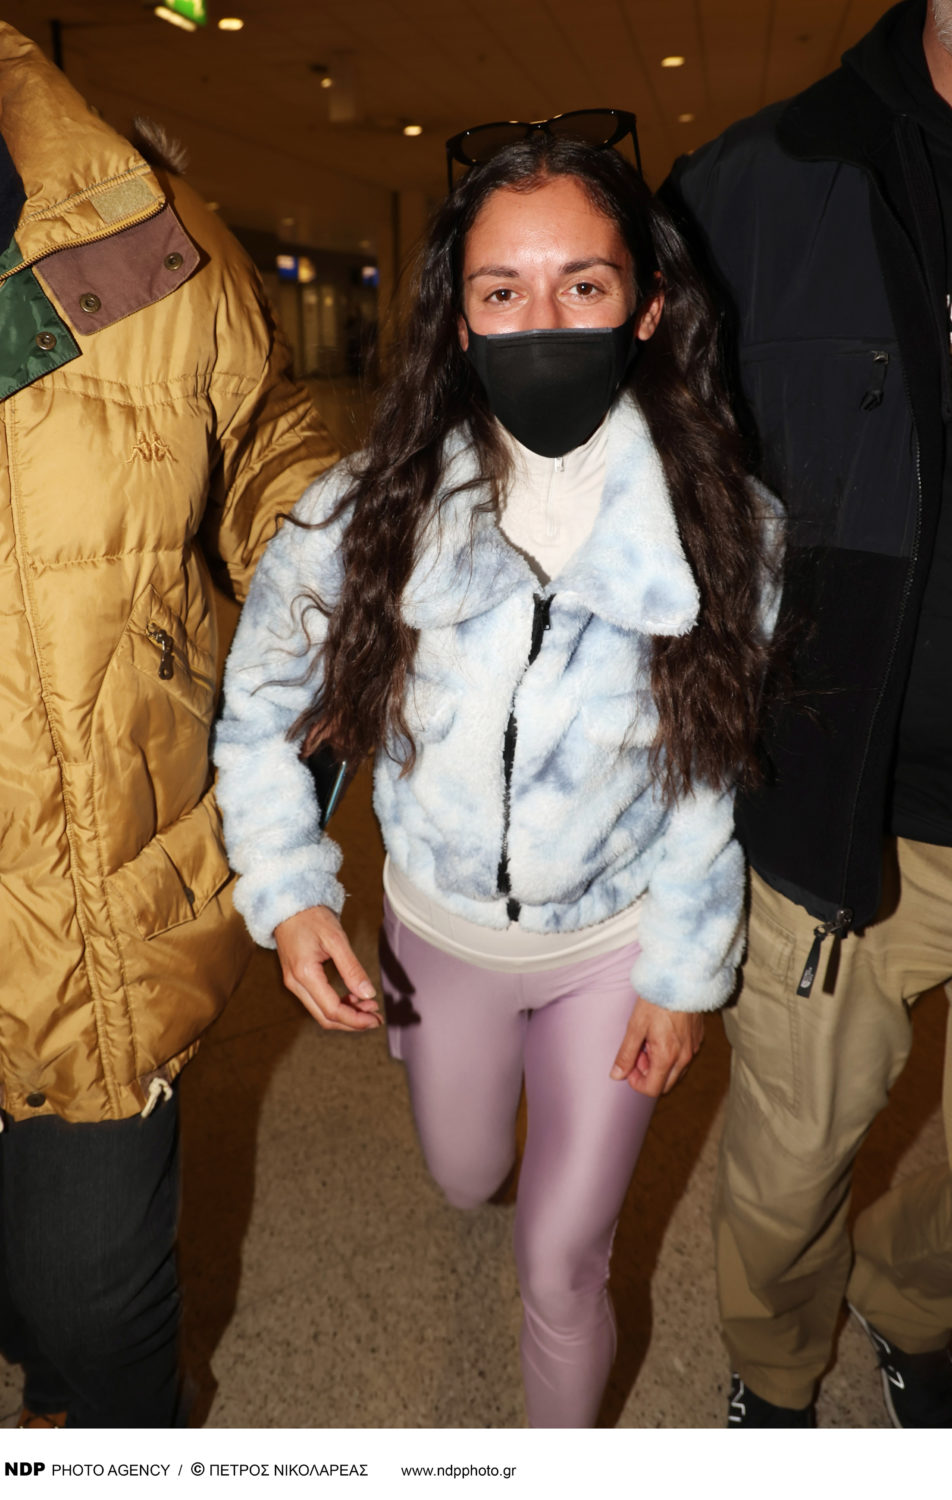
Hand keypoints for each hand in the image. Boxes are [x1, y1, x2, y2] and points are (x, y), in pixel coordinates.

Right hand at [274, 906, 381, 1031]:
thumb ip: (352, 968)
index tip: (376, 1019)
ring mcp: (294, 983)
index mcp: (304, 974)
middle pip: (325, 1018)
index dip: (356, 1020)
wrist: (287, 904)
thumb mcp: (336, 939)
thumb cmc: (311, 917)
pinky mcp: (297, 979)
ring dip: (345, 1015)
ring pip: (320, 1012)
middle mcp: (295, 983)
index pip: (332, 1010)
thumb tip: (368, 994)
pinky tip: (353, 997)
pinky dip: (336, 1004)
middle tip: (376, 1017)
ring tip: (368, 1006)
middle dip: (352, 1022)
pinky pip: (317, 1001)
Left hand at [610, 995, 702, 1096]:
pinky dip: (671, 1054)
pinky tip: (662, 1034)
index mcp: (667, 1057)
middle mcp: (684, 1057)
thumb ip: (626, 1054)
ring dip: (660, 1064)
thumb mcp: (635, 1026)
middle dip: (648, 1074)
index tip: (629, 1065)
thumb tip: (616, 1075)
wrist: (682, 978)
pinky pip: (684, 1057)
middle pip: (665, 1084)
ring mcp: (693, 1048)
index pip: (652, 1089)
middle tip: (639, 1051)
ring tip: (650, 1040)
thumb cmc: (657, 1000)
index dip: (636, 1082)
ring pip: (675, 1071)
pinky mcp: (698, 1038)